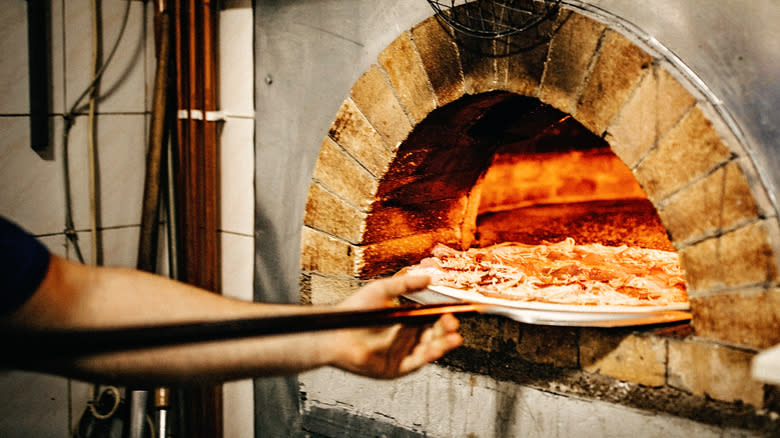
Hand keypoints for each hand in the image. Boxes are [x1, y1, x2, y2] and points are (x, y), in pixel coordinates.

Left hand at [328, 275, 461, 378]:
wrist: (336, 331)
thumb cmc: (356, 311)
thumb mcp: (383, 290)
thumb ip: (406, 284)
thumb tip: (429, 278)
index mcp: (406, 321)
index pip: (431, 319)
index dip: (444, 316)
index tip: (455, 311)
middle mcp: (406, 338)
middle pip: (433, 335)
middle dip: (446, 330)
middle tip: (453, 322)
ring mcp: (401, 354)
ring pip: (428, 350)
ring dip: (443, 344)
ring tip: (454, 337)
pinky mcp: (395, 368)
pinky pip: (416, 363)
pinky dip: (428, 356)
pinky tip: (437, 348)